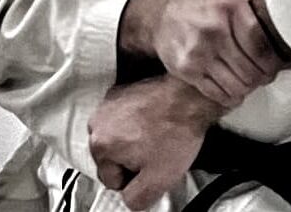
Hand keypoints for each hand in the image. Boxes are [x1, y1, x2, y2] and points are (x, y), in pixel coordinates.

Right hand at [88, 75, 218, 209]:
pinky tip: (155, 119)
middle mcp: (99, 122)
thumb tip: (130, 200)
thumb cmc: (177, 130)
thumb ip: (136, 198)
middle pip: (112, 157)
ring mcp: (110, 104)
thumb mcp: (159, 180)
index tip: (152, 167)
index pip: (112, 180)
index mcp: (100, 145)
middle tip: (157, 150)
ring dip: (134, 139)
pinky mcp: (122, 91)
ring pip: (118, 137)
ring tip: (158, 133)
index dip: (135, 178)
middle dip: (132, 158)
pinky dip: (137, 120)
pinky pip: (125, 117)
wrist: (192, 95)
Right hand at [127, 0, 282, 107]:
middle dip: (263, 77)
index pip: (261, 45)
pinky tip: (234, 88)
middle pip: (251, 70)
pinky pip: (218, 94)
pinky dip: (231, 97)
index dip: (274, 61)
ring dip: (248, 88)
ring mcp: (198, 52)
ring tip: (251, 80)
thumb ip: (261, 1)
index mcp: (231, 8)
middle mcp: (214, 30)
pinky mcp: (186, 70)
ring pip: (237, 86)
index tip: (278, 64)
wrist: (163, 17)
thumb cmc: (208, 6)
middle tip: (266, 75)